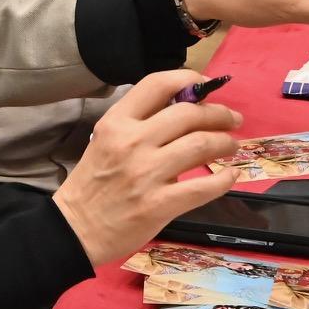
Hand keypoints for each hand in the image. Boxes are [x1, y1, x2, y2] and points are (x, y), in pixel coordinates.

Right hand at [54, 69, 242, 263]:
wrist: (75, 229)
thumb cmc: (93, 183)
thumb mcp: (106, 140)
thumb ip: (138, 123)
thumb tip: (184, 110)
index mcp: (117, 122)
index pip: (158, 85)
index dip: (190, 79)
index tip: (207, 85)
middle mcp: (133, 142)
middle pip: (189, 113)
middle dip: (219, 113)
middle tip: (232, 120)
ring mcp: (147, 173)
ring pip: (201, 145)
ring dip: (225, 142)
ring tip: (231, 145)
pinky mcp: (159, 204)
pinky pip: (203, 187)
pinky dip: (224, 180)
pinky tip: (230, 177)